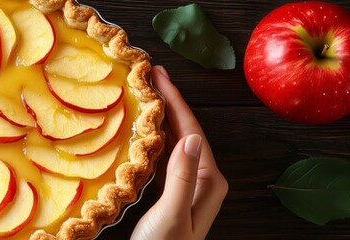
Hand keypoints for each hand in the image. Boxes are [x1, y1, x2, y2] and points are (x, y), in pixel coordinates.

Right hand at [132, 66, 228, 239]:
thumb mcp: (170, 215)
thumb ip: (180, 177)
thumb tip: (188, 135)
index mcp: (209, 181)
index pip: (192, 130)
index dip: (175, 99)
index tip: (157, 74)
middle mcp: (203, 180)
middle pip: (185, 131)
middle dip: (168, 103)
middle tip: (148, 75)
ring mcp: (188, 188)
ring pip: (175, 142)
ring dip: (160, 118)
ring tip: (143, 94)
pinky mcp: (172, 195)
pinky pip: (165, 157)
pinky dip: (153, 139)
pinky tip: (140, 131)